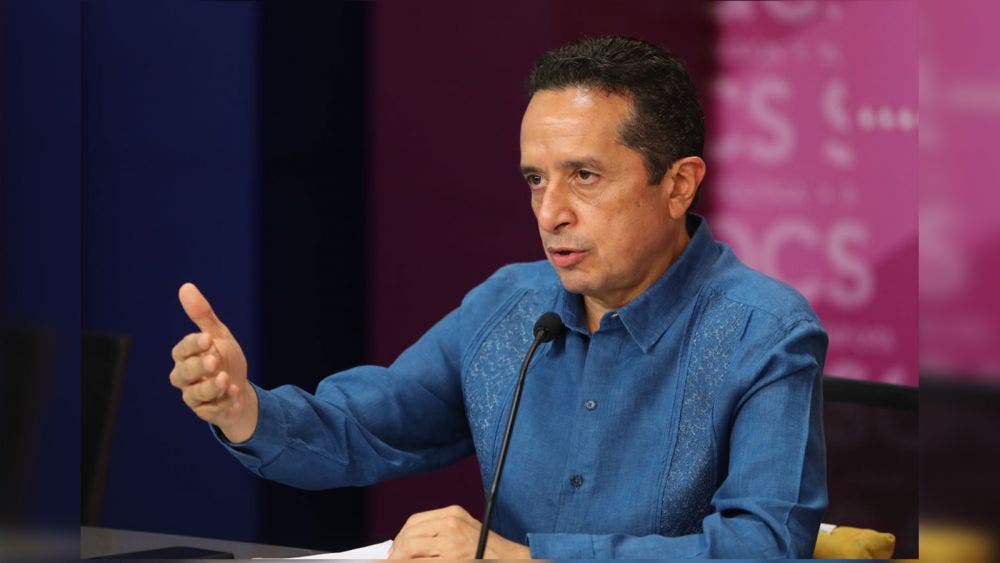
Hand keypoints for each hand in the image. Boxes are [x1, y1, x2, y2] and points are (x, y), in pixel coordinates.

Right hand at [169, 282, 256, 442]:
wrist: (239, 388)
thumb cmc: (224, 358)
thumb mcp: (218, 335)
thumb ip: (202, 315)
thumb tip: (186, 287)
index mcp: (185, 356)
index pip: (182, 350)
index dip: (192, 345)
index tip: (207, 337)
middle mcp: (184, 377)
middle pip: (183, 373)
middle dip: (199, 367)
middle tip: (215, 360)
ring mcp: (194, 396)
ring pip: (195, 395)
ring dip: (210, 387)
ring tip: (225, 379)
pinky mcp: (207, 412)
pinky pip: (211, 411)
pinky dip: (223, 402)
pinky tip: (234, 393)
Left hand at [388, 505, 530, 559]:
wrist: (509, 559)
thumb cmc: (487, 549)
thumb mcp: (464, 530)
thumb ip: (440, 532)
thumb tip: (409, 544)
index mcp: (452, 514)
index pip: (414, 521)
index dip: (400, 537)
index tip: (395, 549)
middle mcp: (450, 524)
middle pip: (410, 534)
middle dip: (396, 550)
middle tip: (391, 560)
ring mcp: (450, 543)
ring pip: (411, 549)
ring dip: (400, 559)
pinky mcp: (451, 560)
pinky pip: (421, 562)